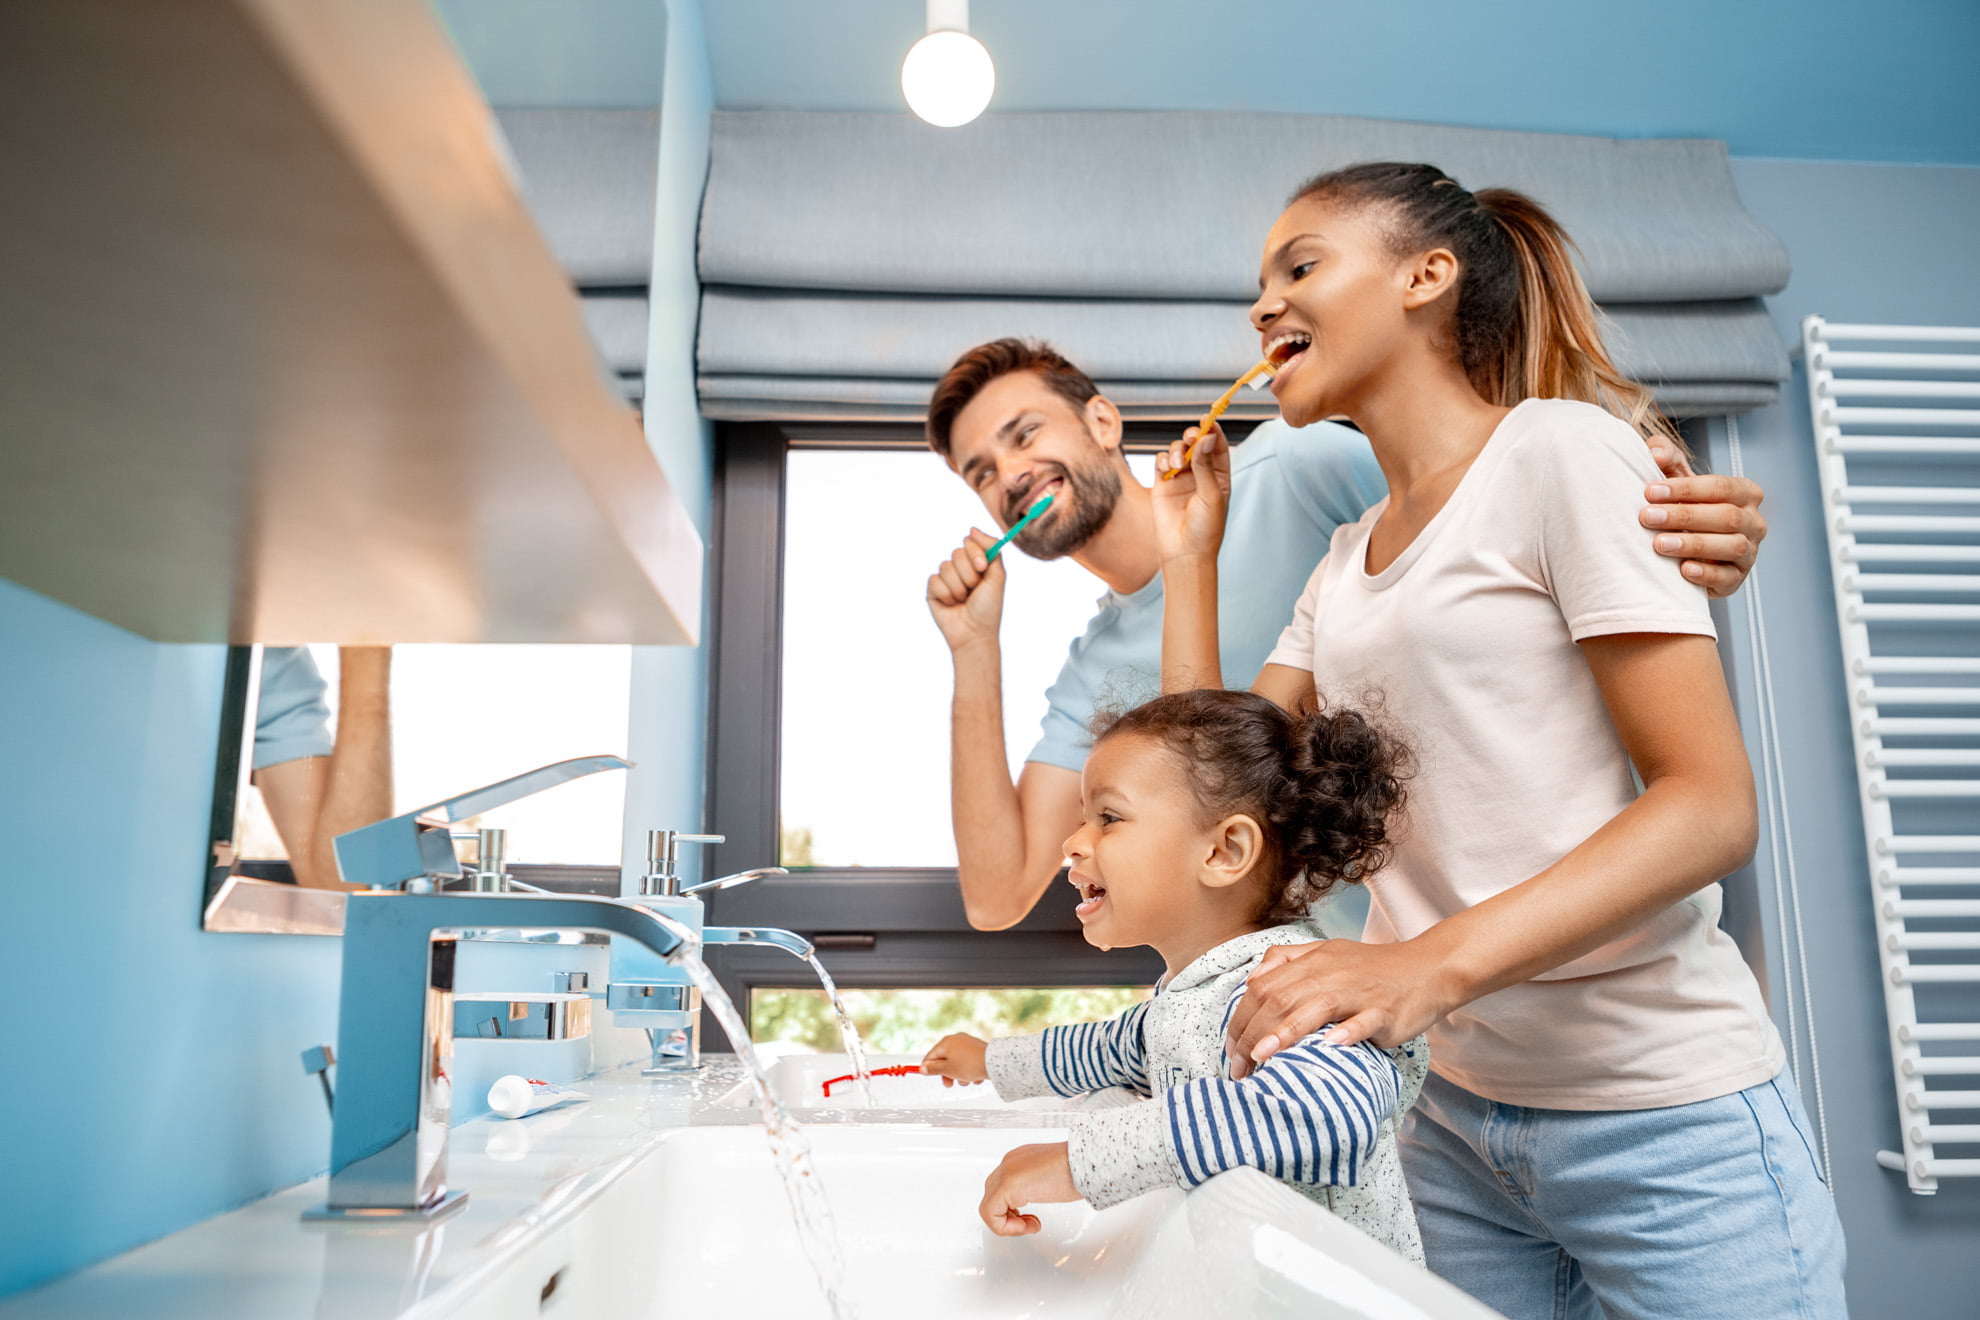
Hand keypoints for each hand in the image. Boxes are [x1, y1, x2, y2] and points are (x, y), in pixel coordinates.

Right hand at [921, 1033, 988, 1086]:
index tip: (928, 1076)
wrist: (993, 1063)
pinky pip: (968, 1061)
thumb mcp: (948, 1070)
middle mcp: (956, 1040)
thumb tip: (922, 1068)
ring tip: (967, 1081)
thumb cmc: (970, 1065)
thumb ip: (934, 1069)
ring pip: (958, 1062)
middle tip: (949, 1085)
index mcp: (946, 1042)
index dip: (928, 1067)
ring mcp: (968, 1043)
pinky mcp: (978, 1049)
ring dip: (959, 1074)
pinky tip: (976, 1077)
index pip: (931, 1055)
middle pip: (945, 1060)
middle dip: (947, 1074)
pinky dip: (970, 1070)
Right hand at [926, 530, 1005, 651]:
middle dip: (968, 574)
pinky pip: (934, 580)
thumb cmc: (989, 608)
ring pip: (945, 567)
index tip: (982, 568)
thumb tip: (972, 529)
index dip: (975, 553)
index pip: (970, 542)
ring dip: (958, 587)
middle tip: (973, 590)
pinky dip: (946, 594)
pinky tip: (951, 604)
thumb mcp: (997, 577)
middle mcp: (961, 569)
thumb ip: (992, 551)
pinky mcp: (933, 590)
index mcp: (977, 564)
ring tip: (963, 600)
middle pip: (957, 553)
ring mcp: (946, 579)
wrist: (974, 634)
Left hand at [979, 1142, 1077, 1235]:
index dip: (1013, 1211)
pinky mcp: (1007, 1184)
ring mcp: (1006, 1172)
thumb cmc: (1079, 1169)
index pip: (1001, 1189)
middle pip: (992, 1197)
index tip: (1032, 1218)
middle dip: (1009, 1217)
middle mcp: (1009, 1163)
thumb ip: (1037, 1185)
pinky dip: (1005, 1227)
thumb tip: (1037, 1198)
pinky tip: (1027, 1226)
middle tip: (1030, 1223)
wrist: (1086, 1160)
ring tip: (1030, 1225)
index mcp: (1020, 1160)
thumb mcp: (1051, 1178)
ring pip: (989, 1207)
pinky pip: (990, 1213)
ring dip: (1008, 1224)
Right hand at [1151, 424, 1231, 565]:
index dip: (1212, 430)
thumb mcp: (1211, 495)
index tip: (1207, 420)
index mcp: (1220, 475)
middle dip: (1192, 436)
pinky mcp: (1162, 485)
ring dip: (1176, 450)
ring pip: (1177, 450)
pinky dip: (1162, 459)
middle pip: (1195, 443)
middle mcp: (1200, 474)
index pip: (1217, 445)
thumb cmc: (1206, 529)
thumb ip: (1206, 465)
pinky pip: (1160, 462)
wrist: (1184, 553)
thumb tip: (1206, 437)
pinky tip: (1166, 469)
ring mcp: (1180, 478)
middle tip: (1191, 437)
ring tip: (1176, 463)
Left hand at [1224, 938, 1458, 1077]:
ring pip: (1315, 1007)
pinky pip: (1364, 1021)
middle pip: (1281, 999)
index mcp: (1312, 961)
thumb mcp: (1326, 953)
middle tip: (1239, 1066)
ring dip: (1285, 1032)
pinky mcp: (1385, 1010)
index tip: (1230, 1047)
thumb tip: (1252, 979)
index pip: (1263, 987)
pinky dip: (1347, 1033)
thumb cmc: (1373, 969)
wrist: (1428, 968)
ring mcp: (1358, 992)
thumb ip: (1287, 960)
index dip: (1240, 1017)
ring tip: (1263, 1055)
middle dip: (1253, 1032)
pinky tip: (1330, 1046)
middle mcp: (1330, 974)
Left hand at [1642, 446, 1766, 598]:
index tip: (1650, 491)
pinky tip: (1683, 570)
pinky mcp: (1737, 579)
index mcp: (1744, 492)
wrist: (1683, 549)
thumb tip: (1655, 451)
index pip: (1721, 487)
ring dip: (1693, 544)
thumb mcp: (1676, 480)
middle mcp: (1753, 521)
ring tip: (1659, 544)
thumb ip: (1666, 458)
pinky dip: (1707, 574)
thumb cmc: (1681, 507)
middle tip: (1646, 517)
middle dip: (1684, 516)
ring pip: (1731, 546)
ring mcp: (1749, 552)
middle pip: (1727, 516)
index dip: (1686, 488)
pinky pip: (1728, 578)